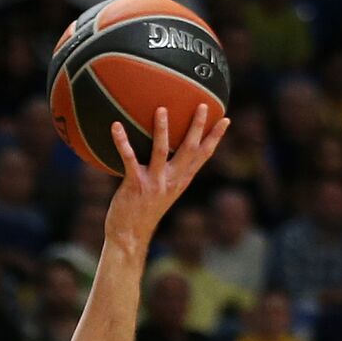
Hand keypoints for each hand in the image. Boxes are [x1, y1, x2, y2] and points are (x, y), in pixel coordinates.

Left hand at [104, 105, 229, 249]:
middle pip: (189, 149)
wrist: (129, 236)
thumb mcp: (161, 193)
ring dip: (162, 129)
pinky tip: (116, 126)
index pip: (203, 156)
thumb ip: (166, 175)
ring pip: (161, 151)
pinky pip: (129, 158)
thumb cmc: (142, 213)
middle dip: (197, 127)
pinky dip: (122, 141)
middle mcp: (171, 181)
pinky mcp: (135, 184)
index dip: (215, 138)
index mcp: (180, 181)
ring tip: (161, 109)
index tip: (225, 120)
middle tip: (202, 104)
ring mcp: (154, 182)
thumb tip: (165, 156)